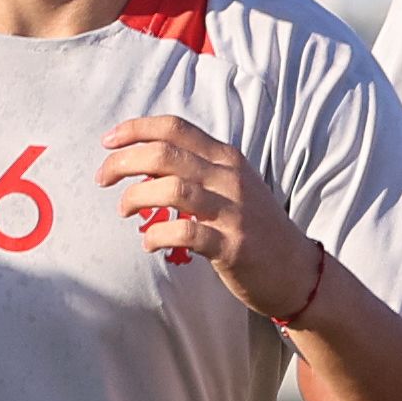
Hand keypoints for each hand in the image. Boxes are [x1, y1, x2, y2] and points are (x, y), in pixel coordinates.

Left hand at [103, 113, 325, 323]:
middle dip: (123, 162)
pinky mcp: (233, 246)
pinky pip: (186, 234)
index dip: (136, 129)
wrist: (298, 272)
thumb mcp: (233, 187)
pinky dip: (158, 235)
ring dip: (136, 197)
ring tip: (124, 210)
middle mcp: (230, 179)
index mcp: (227, 159)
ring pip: (172, 189)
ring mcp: (234, 212)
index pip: (175, 128)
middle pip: (166, 155)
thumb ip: (197, 170)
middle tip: (103, 178)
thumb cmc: (256, 229)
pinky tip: (149, 242)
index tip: (108, 141)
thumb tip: (145, 161)